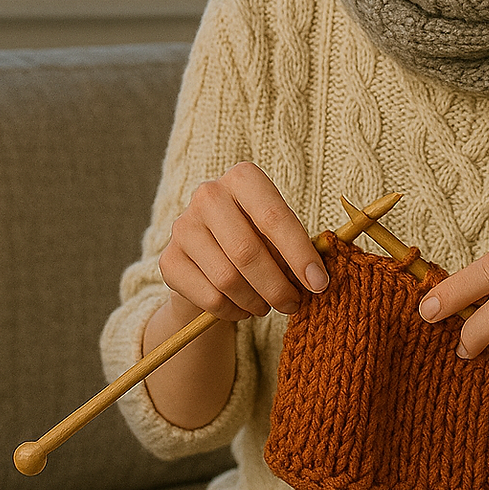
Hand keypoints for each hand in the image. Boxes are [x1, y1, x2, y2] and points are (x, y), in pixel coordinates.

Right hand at [158, 161, 327, 323]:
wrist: (210, 257)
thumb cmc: (258, 240)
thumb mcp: (280, 235)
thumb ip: (299, 248)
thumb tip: (319, 278)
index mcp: (243, 178)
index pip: (275, 217)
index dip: (300, 254)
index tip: (319, 283)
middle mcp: (209, 195)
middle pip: (247, 251)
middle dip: (277, 286)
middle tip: (293, 304)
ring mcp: (183, 226)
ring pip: (227, 279)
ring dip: (256, 302)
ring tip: (268, 306)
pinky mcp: (169, 261)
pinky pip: (209, 297)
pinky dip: (234, 311)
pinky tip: (244, 308)